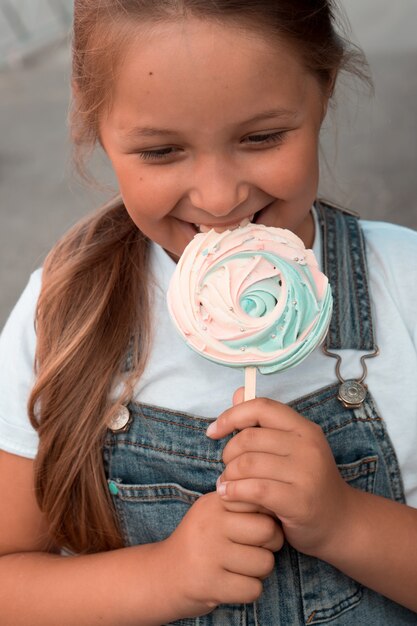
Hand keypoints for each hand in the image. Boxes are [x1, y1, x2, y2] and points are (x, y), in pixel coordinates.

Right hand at [162, 491, 283, 618]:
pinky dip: (249, 590)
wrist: (164, 576)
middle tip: (256, 548)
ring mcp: (209, 554)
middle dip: (271, 544)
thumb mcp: (214, 512)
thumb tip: (278, 504)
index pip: (259, 499)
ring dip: (259, 570)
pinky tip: (233, 583)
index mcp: (214, 502)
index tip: (255, 525)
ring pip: (265, 563)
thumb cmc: (201, 542)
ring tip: (241, 567)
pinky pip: (253, 589)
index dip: (267, 515)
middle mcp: (211, 524)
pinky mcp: (209, 584)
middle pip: (268, 530)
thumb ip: (242, 503)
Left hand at [206, 388, 351, 558]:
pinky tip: (227, 495)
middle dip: (228, 453)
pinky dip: (234, 492)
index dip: (232, 415)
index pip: (261, 407)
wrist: (340, 521)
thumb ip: (262, 422)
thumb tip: (238, 393)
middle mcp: (308, 446)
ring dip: (228, 475)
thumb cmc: (307, 482)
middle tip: (227, 467)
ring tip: (225, 484)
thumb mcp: (291, 447)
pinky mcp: (299, 501)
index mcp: (304, 428)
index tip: (213, 431)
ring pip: (247, 464)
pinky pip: (254, 489)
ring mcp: (306, 473)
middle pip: (249, 438)